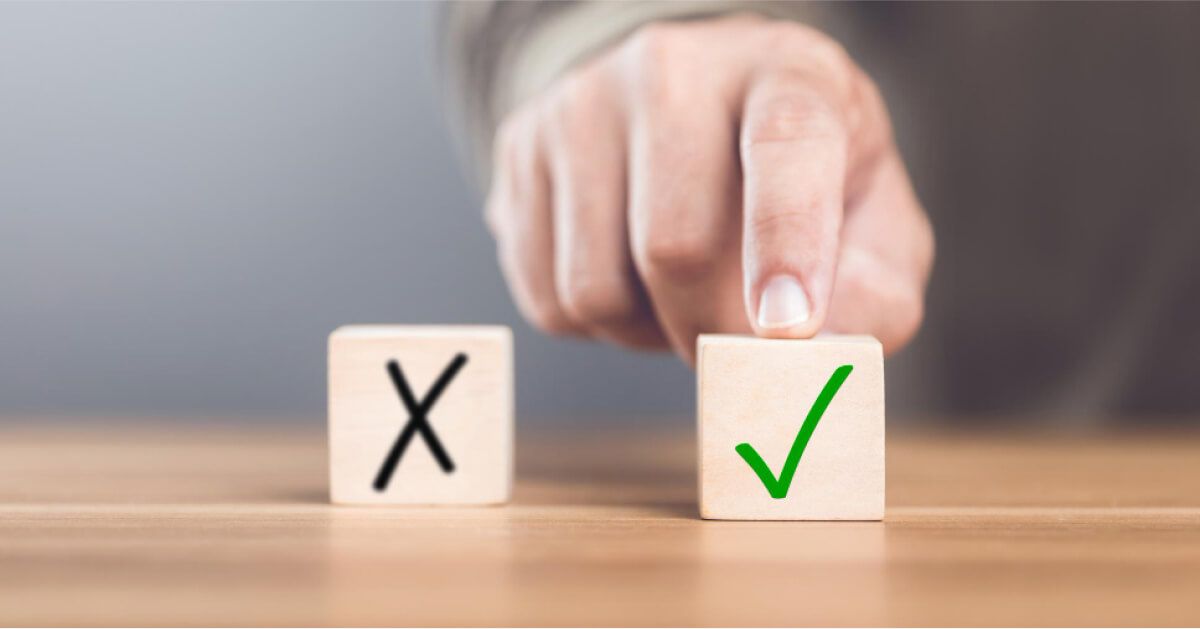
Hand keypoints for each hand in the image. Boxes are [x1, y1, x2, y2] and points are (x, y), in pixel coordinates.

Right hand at [485, 14, 933, 361]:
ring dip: (648, 333)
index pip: (786, 144)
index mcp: (786, 71)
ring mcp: (581, 103)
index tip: (788, 329)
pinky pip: (547, 299)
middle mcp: (672, 68)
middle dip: (712, 331)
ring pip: (595, 289)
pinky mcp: (521, 148)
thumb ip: (879, 294)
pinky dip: (598, 327)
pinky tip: (631, 281)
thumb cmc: (797, 180)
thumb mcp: (869, 220)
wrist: (689, 108)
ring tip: (681, 295)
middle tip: (739, 341)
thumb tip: (820, 357)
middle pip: (674, 246)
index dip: (785, 240)